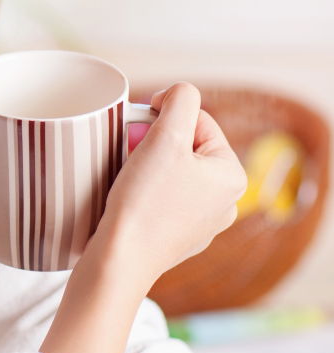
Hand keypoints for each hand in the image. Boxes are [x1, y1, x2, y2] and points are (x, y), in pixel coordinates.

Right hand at [93, 82, 247, 291]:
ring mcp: (202, 222)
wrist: (120, 258)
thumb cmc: (144, 199)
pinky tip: (129, 195)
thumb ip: (180, 99)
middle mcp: (225, 201)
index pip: (197, 119)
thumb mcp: (167, 135)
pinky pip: (162, 195)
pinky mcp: (177, 235)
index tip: (137, 130)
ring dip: (147, 160)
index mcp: (232, 175)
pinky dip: (144, 187)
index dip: (163, 117)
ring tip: (127, 171)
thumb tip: (178, 94)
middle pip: (185, 143)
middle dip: (154, 139)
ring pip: (172, 168)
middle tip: (130, 149)